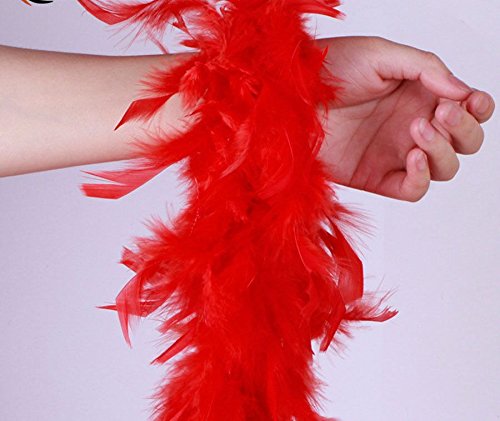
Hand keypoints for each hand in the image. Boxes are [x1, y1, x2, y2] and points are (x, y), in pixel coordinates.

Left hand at [315, 36, 494, 200]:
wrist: (291, 100)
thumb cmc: (329, 70)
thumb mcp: (380, 55)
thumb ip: (425, 68)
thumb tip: (461, 90)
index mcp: (418, 95)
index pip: (466, 109)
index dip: (478, 109)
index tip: (471, 102)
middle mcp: (411, 125)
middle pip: (463, 142)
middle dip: (463, 130)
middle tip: (441, 113)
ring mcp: (394, 153)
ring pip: (444, 167)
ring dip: (443, 151)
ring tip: (417, 128)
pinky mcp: (375, 177)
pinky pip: (413, 190)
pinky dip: (421, 179)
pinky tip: (412, 156)